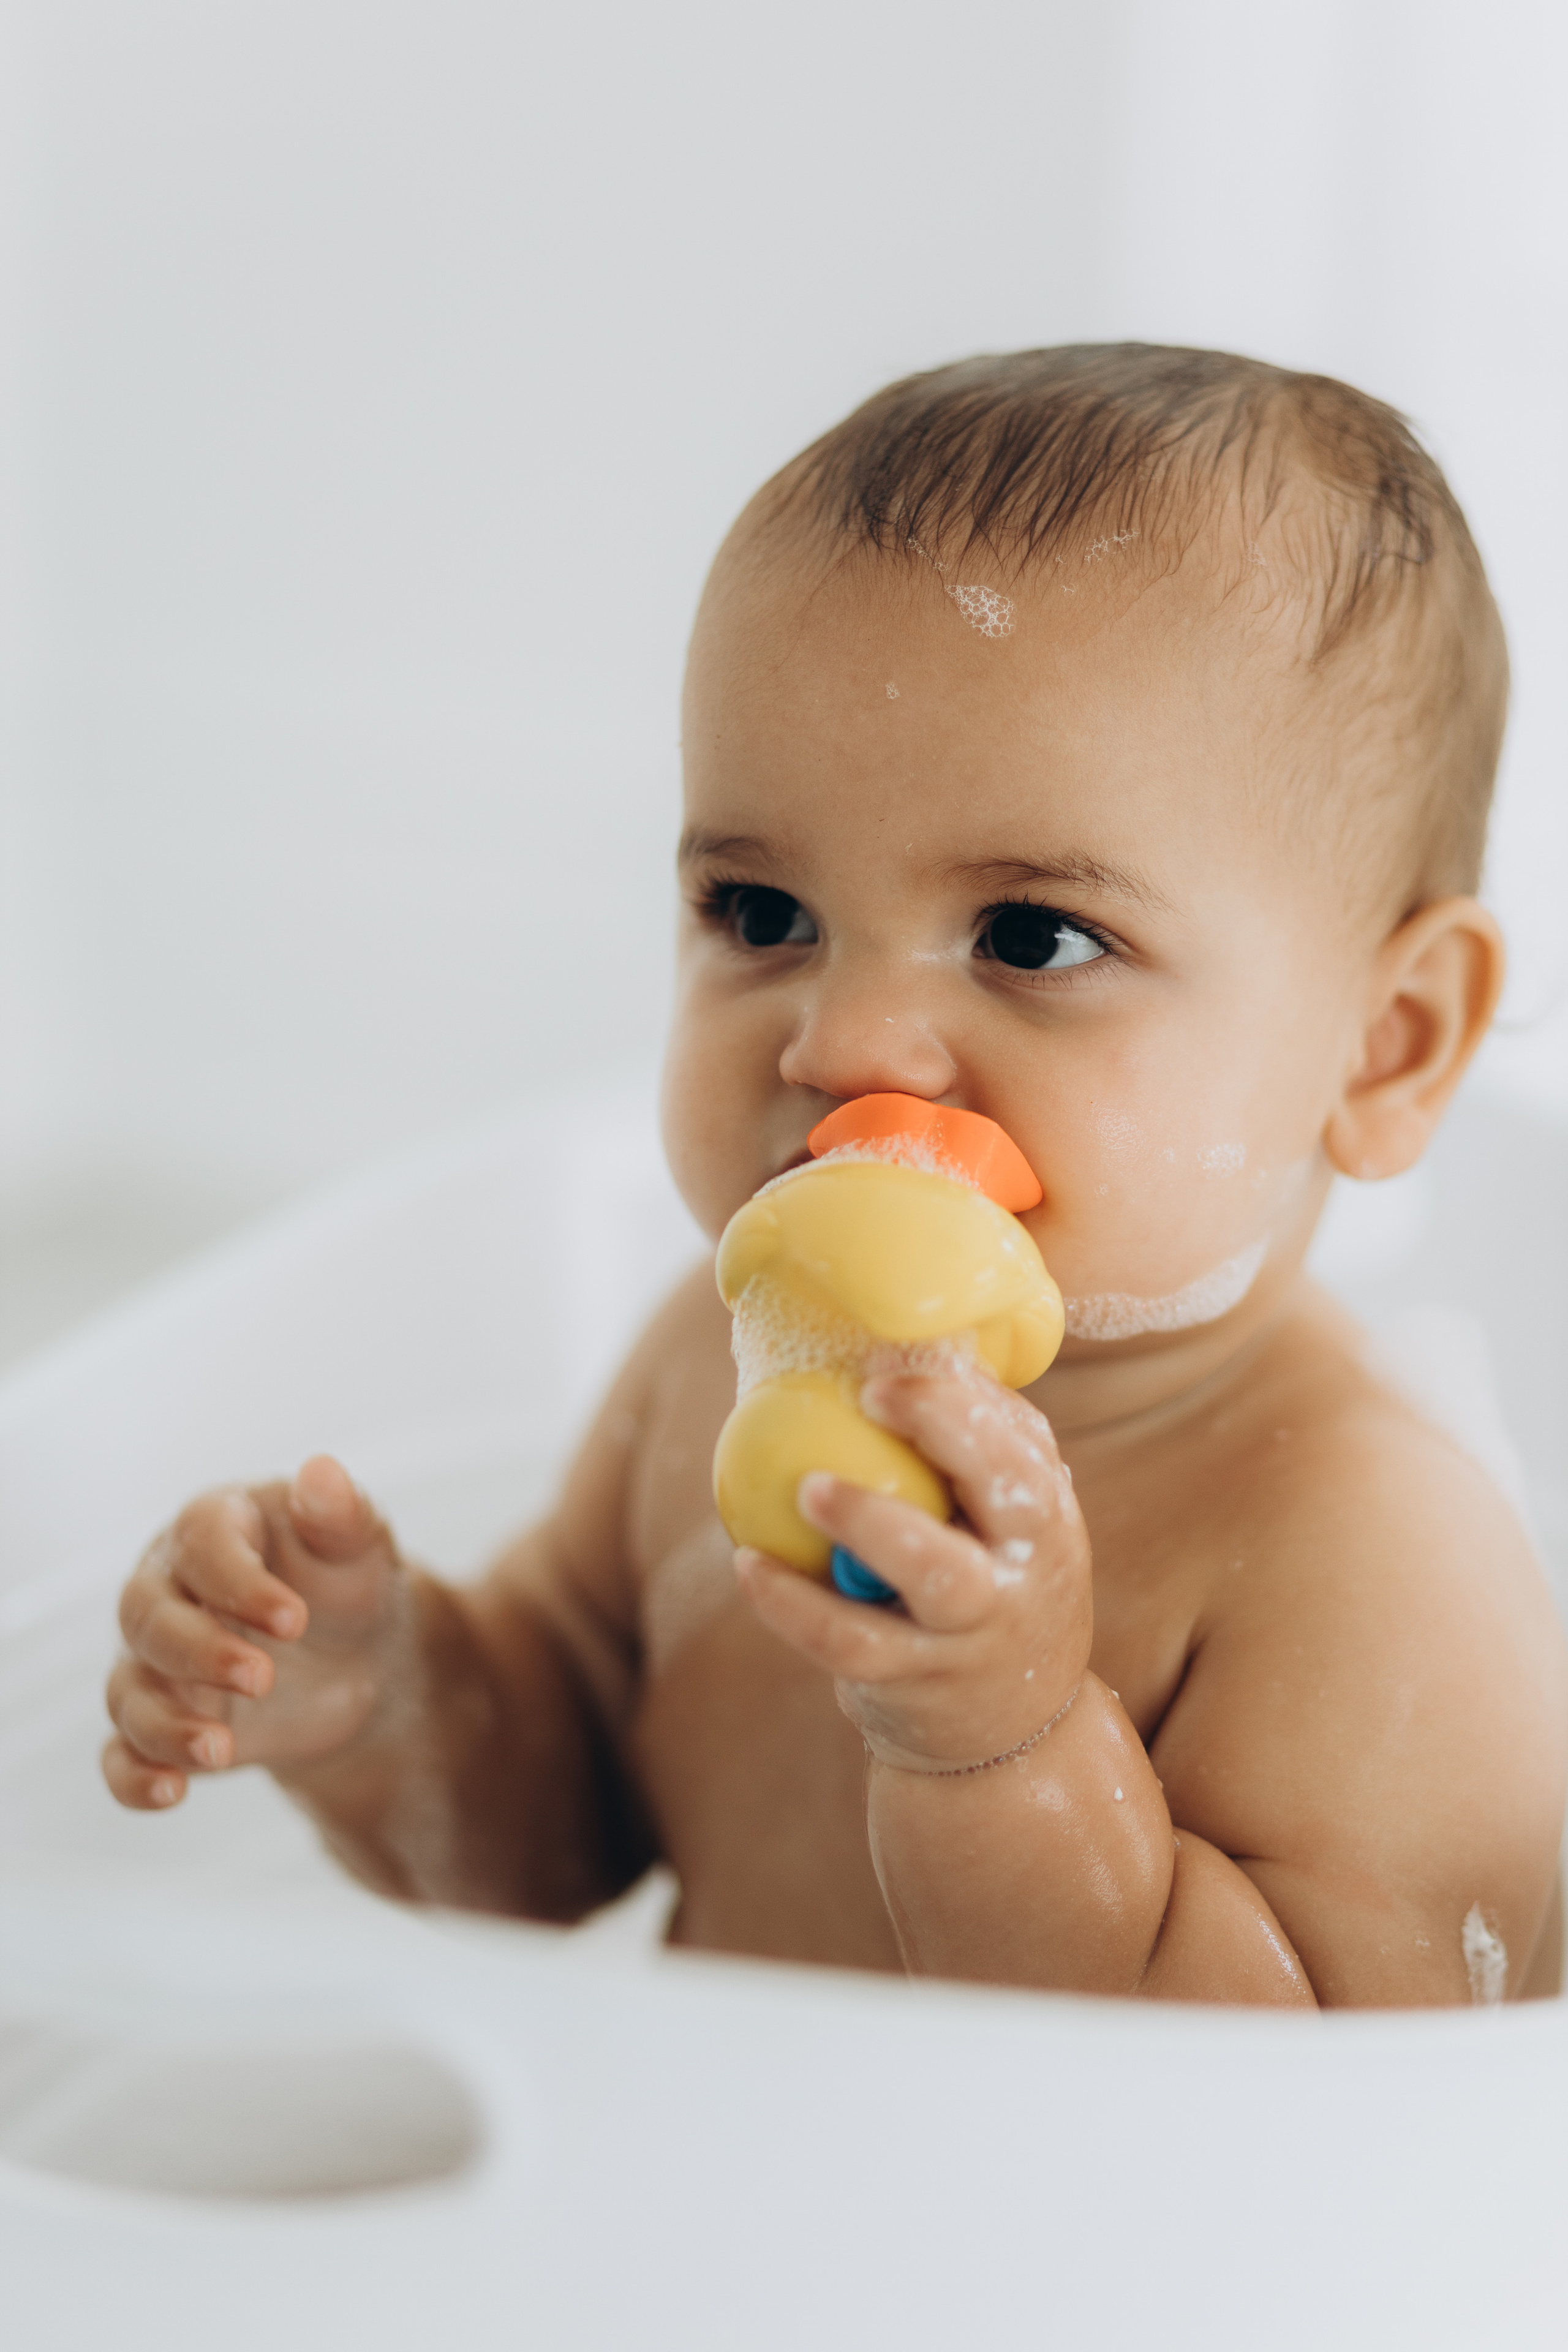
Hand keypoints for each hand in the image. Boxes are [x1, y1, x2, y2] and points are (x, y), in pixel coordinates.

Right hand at [103, 1456, 406, 1808]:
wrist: (357, 1660)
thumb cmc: (347, 1583)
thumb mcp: (358, 1545)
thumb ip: (340, 1512)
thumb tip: (323, 1473)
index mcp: (212, 1528)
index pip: (201, 1543)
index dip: (238, 1582)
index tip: (295, 1619)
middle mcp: (167, 1591)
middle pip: (149, 1619)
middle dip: (200, 1652)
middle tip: (265, 1678)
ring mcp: (157, 1662)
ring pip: (128, 1691)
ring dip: (166, 1725)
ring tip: (223, 1751)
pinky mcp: (163, 1723)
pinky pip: (122, 1754)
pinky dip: (135, 1777)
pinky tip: (172, 1792)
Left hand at [735, 1370, 1092, 1771]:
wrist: (1011, 1736)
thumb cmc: (993, 1589)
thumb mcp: (1010, 1524)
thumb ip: (975, 1445)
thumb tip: (894, 1348)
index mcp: (1047, 1515)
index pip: (1019, 1443)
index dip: (958, 1399)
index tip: (887, 1370)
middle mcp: (1025, 1569)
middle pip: (1007, 1493)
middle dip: (948, 1431)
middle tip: (868, 1397)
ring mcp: (977, 1632)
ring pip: (937, 1576)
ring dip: (873, 1523)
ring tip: (809, 1488)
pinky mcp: (919, 1684)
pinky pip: (850, 1642)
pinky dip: (794, 1603)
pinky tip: (749, 1564)